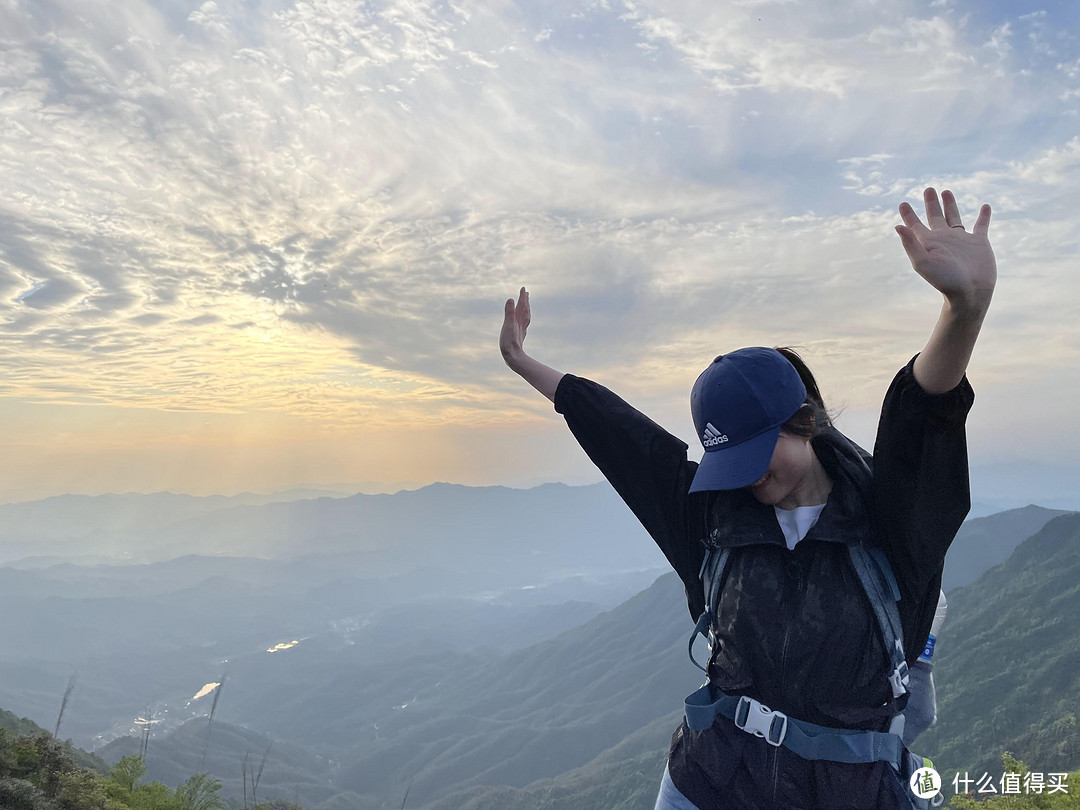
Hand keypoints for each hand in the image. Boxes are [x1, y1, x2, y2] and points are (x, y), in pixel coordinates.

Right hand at [500, 286, 530, 366]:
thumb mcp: (507, 326)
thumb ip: (509, 312)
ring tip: (526, 304)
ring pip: (525, 317)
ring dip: (526, 309)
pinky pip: (523, 325)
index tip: (524, 288)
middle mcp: (521, 324)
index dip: (522, 297)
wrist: (514, 357)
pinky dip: (524, 319)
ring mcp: (521, 330)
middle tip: (526, 293)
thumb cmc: (509, 342)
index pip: (521, 306)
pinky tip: (523, 321)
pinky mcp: (519, 336)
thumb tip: (511, 299)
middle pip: (525, 310)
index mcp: (518, 320)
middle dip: (525, 301)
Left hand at [896, 188, 995, 315]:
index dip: (908, 214)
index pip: (915, 225)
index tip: (903, 203)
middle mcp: (944, 239)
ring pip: (954, 217)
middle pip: (935, 216)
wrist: (970, 292)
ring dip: (950, 205)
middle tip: (928, 189)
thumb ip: (910, 244)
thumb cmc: (945, 280)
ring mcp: (961, 240)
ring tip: (946, 191)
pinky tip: (985, 207)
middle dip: (930, 203)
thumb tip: (897, 226)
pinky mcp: (979, 242)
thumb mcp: (923, 262)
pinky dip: (983, 216)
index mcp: (929, 243)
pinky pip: (981, 225)